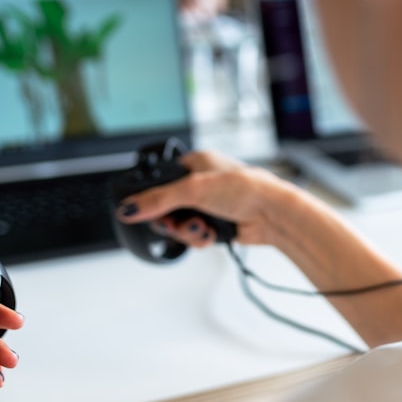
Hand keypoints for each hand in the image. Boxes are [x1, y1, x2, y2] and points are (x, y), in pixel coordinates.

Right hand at [115, 151, 297, 248]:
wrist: (272, 215)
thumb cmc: (245, 189)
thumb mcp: (193, 190)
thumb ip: (157, 200)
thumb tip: (129, 208)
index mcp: (196, 163)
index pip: (160, 181)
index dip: (152, 198)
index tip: (145, 210)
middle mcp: (202, 183)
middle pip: (167, 208)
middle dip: (172, 220)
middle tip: (176, 222)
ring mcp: (209, 205)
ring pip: (180, 224)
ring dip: (188, 231)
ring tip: (201, 229)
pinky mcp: (217, 224)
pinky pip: (196, 235)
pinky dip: (200, 238)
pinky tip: (211, 234)